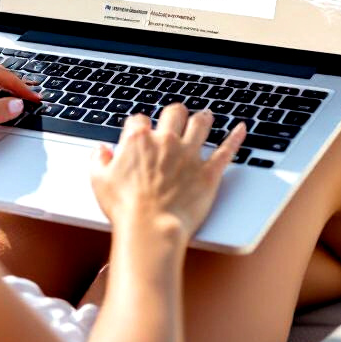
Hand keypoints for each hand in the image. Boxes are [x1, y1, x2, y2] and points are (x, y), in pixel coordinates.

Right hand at [89, 104, 246, 239]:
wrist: (150, 229)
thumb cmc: (125, 208)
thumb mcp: (99, 181)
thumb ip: (99, 161)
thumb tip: (101, 151)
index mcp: (138, 140)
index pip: (139, 119)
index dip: (139, 125)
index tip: (141, 131)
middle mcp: (166, 141)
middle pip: (174, 112)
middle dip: (175, 113)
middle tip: (177, 117)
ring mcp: (189, 155)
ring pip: (201, 123)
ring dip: (203, 118)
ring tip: (205, 116)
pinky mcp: (208, 172)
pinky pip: (226, 150)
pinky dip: (236, 137)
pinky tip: (242, 128)